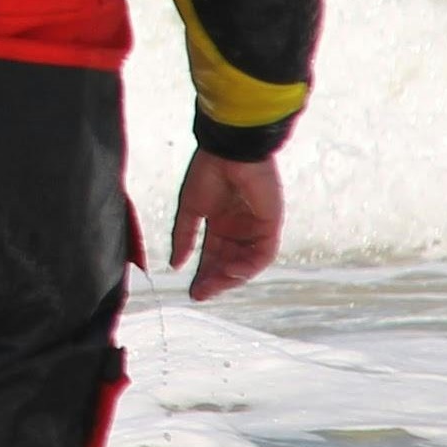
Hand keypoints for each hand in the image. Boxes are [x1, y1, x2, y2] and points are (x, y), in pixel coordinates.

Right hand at [170, 149, 283, 299]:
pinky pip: (263, 253)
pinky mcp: (271, 225)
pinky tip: (231, 270)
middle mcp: (239, 229)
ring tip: (214, 285)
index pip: (213, 256)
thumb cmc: (208, 173)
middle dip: (216, 280)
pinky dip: (248, 265)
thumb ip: (184, 237)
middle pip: (229, 263)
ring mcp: (256, 228)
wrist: (229, 152)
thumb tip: (174, 264)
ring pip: (246, 263)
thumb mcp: (190, 209)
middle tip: (201, 293)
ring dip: (231, 276)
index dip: (204, 274)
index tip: (193, 292)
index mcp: (220, 224)